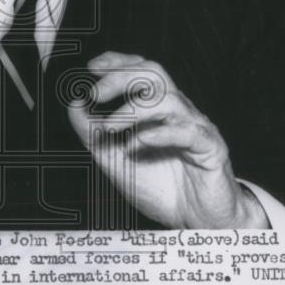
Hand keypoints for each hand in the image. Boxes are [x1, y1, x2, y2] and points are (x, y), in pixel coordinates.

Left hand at [67, 51, 268, 228]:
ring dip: (134, 109)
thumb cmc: (161, 189)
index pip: (141, 71)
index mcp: (158, 109)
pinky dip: (159, 135)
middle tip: (95, 94)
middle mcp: (178, 112)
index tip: (91, 67)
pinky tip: (136, 143)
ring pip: (169, 99)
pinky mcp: (211, 149)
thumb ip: (92, 133)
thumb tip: (74, 104)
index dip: (118, 62)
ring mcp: (196, 128)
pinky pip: (188, 132)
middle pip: (154, 74)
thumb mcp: (115, 159)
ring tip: (109, 127)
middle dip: (121, 78)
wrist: (197, 223)